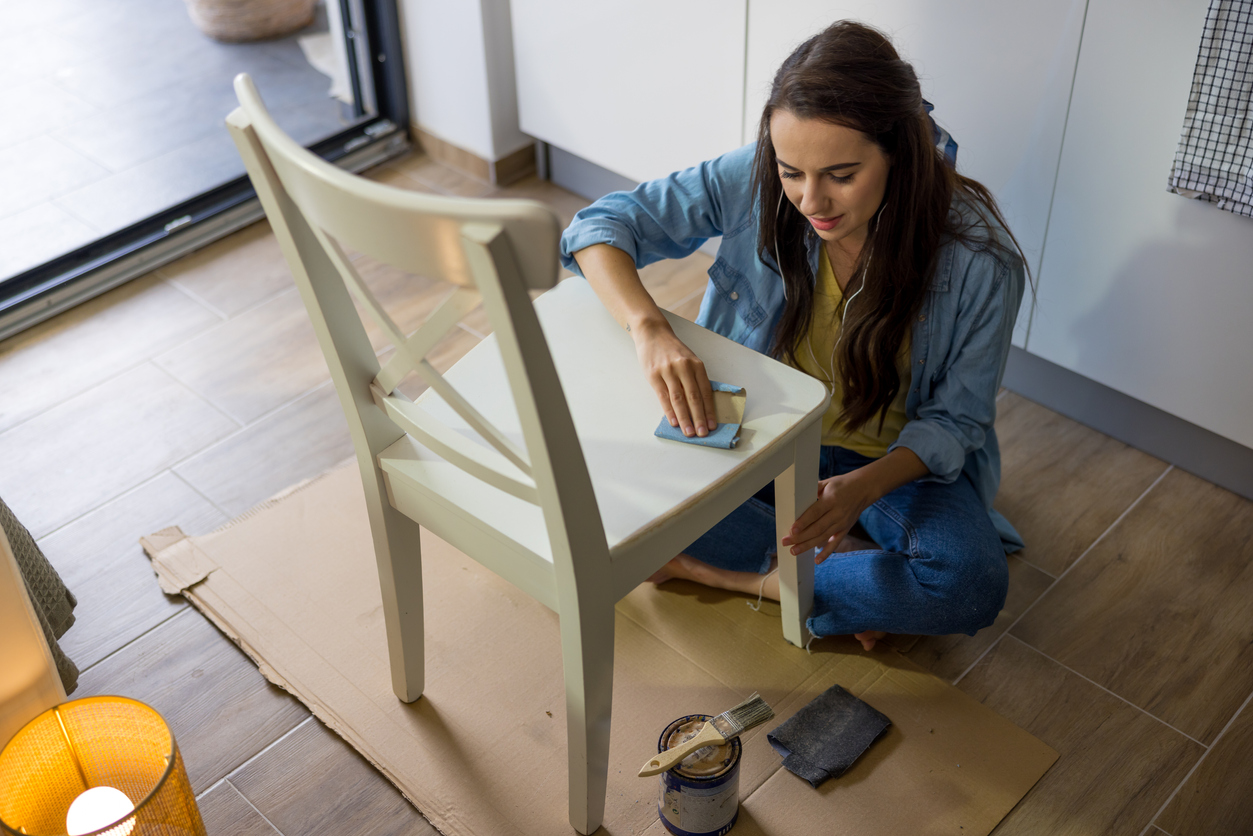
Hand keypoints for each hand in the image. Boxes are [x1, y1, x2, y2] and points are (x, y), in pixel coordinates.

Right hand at [632, 320, 716, 437]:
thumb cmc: (672, 350)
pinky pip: (663, 397)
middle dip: (699, 418)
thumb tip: (701, 404)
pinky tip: (674, 422)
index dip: (709, 410)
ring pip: (679, 399)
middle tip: (702, 433)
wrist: (652, 333)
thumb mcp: (689, 359)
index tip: (712, 425)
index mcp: (696, 365)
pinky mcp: (654, 375)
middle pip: (694, 397)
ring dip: (685, 418)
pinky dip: (669, 411)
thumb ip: (695, 378)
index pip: (705, 391)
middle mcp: (684, 368)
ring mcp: (668, 371)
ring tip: (689, 432)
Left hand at [781, 474, 872, 562]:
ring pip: (823, 537)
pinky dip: (826, 553)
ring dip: (807, 545)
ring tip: (794, 551)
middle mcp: (837, 513)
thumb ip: (813, 490)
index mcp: (831, 499)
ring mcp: (842, 523)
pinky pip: (835, 543)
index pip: (815, 513)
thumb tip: (796, 497)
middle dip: (800, 537)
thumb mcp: (827, 482)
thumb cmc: (842, 484)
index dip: (803, 522)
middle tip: (785, 542)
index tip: (792, 530)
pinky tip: (816, 560)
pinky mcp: (845, 529)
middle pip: (817, 528)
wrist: (864, 489)